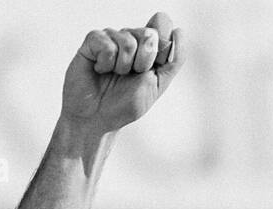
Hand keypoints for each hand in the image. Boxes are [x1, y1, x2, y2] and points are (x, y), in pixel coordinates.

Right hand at [61, 11, 184, 133]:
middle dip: (143, 62)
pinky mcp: (93, 40)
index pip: (164, 26)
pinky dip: (106, 64)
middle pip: (149, 34)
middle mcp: (131, 38)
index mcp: (149, 46)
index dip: (161, 51)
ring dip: (123, 66)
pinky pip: (106, 45)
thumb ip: (173, 59)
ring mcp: (112, 37)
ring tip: (114, 75)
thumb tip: (179, 31)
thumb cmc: (125, 104)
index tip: (151, 70)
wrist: (98, 119)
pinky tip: (100, 70)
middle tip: (131, 75)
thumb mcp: (158, 84)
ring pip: (128, 41)